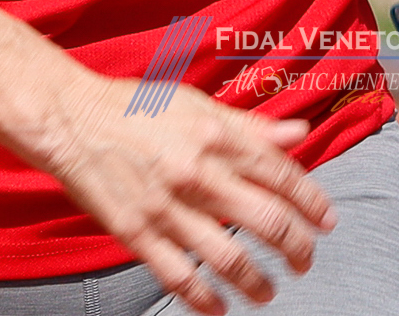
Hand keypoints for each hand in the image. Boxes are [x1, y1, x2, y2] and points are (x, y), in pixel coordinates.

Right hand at [36, 75, 338, 310]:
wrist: (71, 119)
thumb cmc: (136, 108)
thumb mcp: (199, 104)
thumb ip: (251, 125)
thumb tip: (300, 131)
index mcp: (218, 137)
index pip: (283, 176)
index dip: (313, 203)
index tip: (326, 222)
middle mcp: (200, 173)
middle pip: (268, 222)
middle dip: (297, 248)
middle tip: (305, 260)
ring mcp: (169, 207)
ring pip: (230, 258)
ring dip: (258, 282)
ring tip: (268, 292)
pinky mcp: (138, 233)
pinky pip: (180, 277)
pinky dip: (205, 299)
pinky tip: (220, 307)